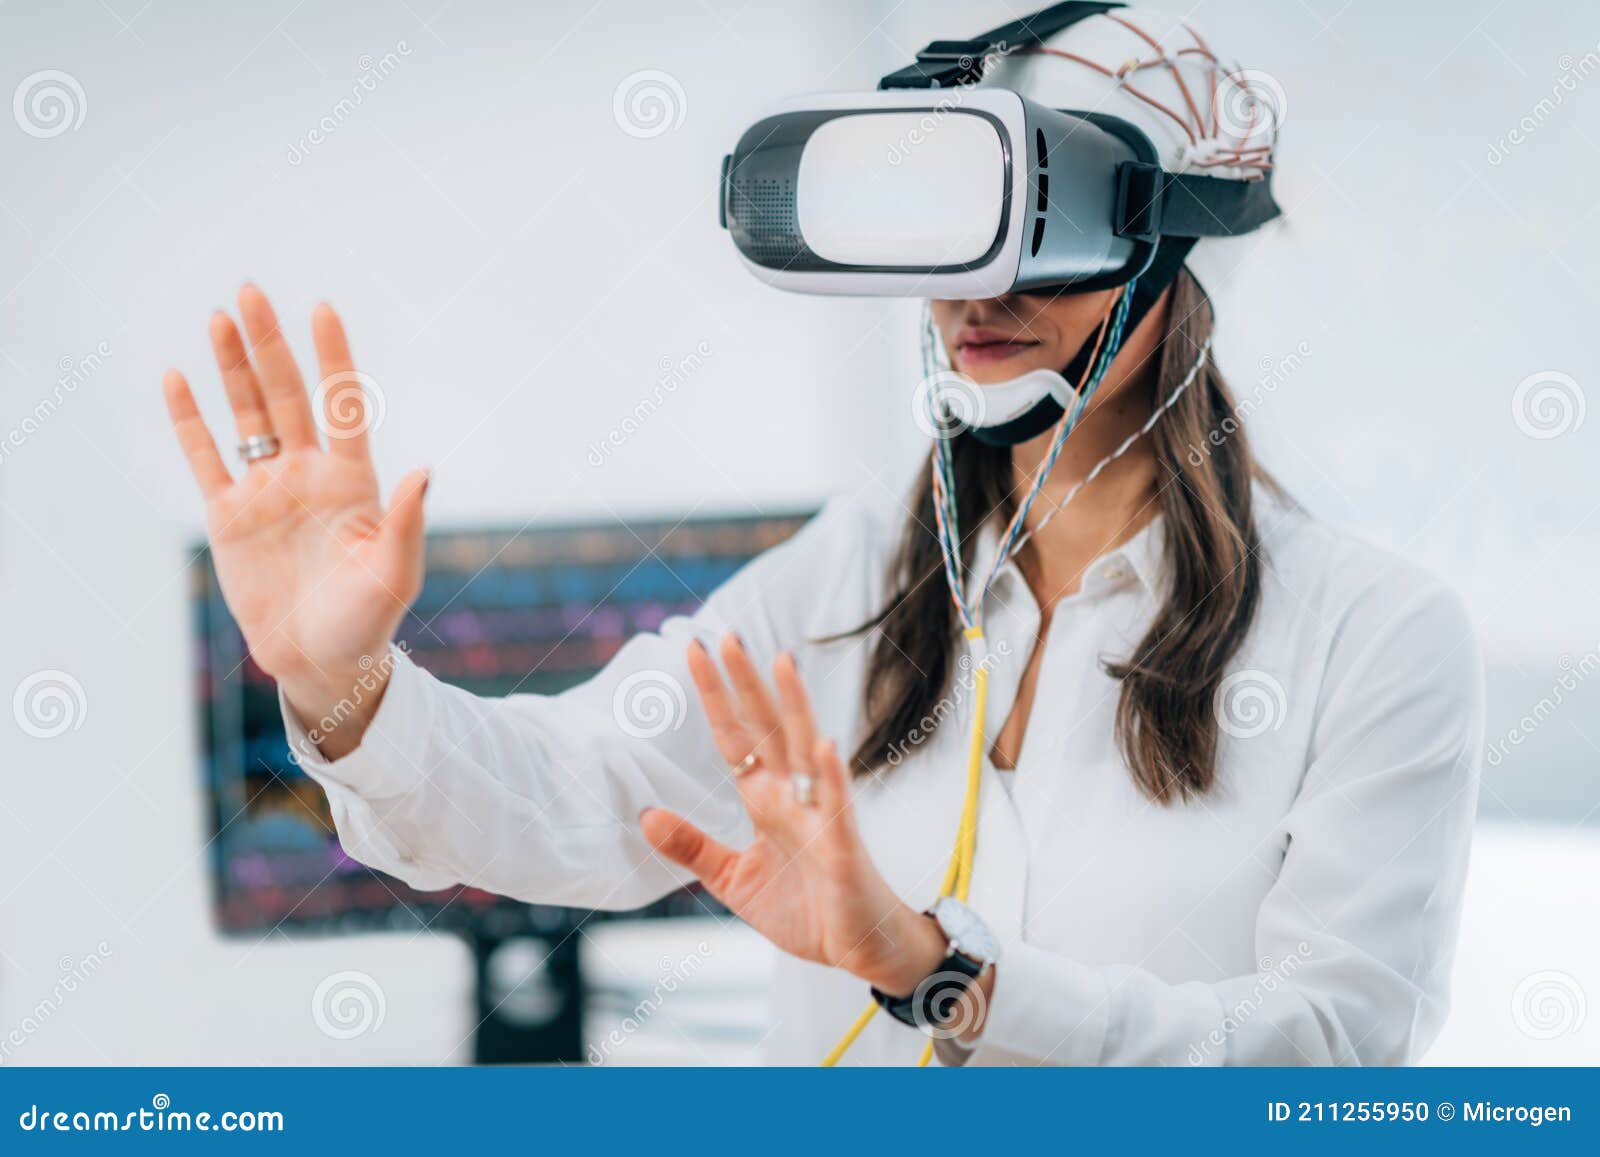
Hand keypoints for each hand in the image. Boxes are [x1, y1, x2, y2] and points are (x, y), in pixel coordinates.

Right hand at [162, 285, 428, 754]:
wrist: (323, 661)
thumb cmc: (369, 619)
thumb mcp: (396, 572)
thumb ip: (406, 520)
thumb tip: (424, 470)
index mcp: (353, 480)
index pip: (343, 405)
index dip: (333, 359)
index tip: (322, 309)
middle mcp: (308, 474)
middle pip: (287, 395)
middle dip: (270, 344)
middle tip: (251, 293)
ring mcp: (267, 491)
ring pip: (247, 415)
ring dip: (232, 368)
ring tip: (220, 317)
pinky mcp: (229, 517)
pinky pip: (206, 459)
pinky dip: (191, 421)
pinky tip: (179, 378)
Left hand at [639, 636, 947, 995]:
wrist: (858, 948)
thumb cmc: (806, 908)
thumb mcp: (732, 879)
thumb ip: (692, 847)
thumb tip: (644, 816)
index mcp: (766, 800)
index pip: (736, 738)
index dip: (716, 698)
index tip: (695, 653)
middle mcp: (793, 796)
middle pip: (767, 729)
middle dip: (747, 685)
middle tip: (726, 637)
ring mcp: (821, 815)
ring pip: (805, 750)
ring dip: (795, 707)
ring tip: (781, 663)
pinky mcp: (842, 846)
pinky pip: (837, 807)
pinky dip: (831, 776)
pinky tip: (824, 746)